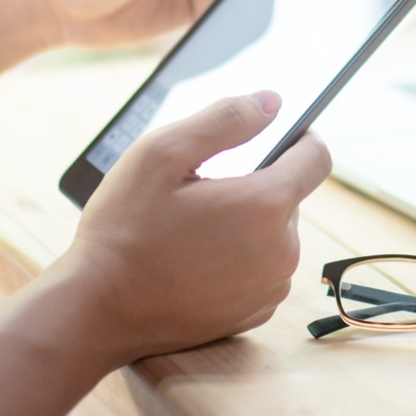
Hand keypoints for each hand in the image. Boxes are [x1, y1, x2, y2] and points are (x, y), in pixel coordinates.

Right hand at [63, 91, 332, 362]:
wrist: (99, 311)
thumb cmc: (124, 229)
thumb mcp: (160, 154)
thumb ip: (223, 120)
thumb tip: (272, 102)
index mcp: (266, 205)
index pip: (316, 157)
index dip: (300, 137)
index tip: (274, 135)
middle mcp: (282, 251)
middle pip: (289, 197)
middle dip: (254, 184)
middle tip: (199, 190)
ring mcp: (270, 288)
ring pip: (274, 235)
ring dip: (246, 224)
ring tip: (191, 229)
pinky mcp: (254, 313)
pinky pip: (261, 270)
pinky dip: (238, 259)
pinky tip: (194, 260)